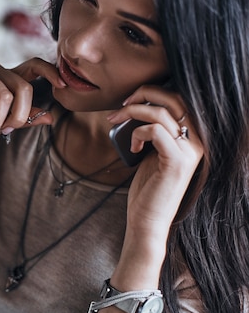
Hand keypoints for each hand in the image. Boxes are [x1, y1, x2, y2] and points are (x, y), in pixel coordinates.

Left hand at [108, 85, 203, 271]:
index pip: (180, 99)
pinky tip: (132, 146)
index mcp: (193, 138)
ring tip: (115, 121)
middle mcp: (197, 142)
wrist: (147, 220)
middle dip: (144, 93)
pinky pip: (156, 131)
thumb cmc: (146, 188)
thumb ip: (153, 131)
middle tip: (121, 104)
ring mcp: (189, 152)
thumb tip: (136, 106)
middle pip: (175, 98)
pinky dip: (138, 132)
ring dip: (132, 112)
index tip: (129, 100)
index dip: (154, 92)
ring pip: (161, 113)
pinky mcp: (176, 161)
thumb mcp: (151, 153)